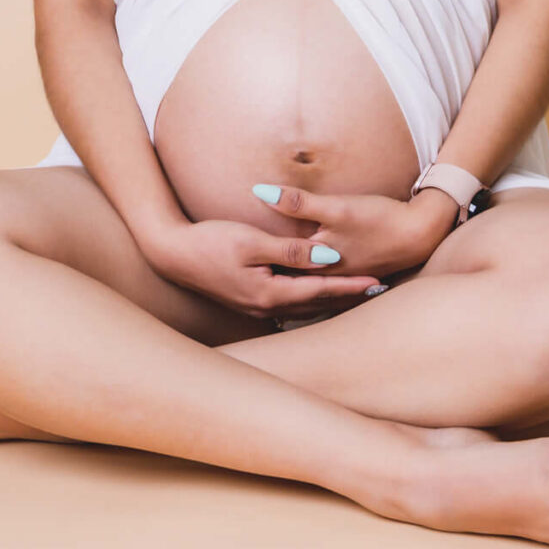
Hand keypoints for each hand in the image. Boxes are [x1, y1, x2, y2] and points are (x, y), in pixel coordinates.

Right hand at [140, 217, 382, 319]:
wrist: (172, 254)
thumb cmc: (209, 242)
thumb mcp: (250, 242)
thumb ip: (290, 251)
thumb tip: (326, 257)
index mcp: (269, 293)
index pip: (321, 289)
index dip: (350, 285)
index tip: (375, 282)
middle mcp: (266, 306)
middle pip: (317, 303)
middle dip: (346, 296)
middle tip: (376, 290)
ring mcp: (256, 306)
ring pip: (304, 305)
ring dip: (331, 299)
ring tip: (356, 293)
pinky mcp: (249, 299)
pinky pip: (290, 302)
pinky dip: (310, 297)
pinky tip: (317, 293)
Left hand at [251, 183, 454, 280]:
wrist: (423, 234)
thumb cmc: (380, 220)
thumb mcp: (337, 208)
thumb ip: (298, 202)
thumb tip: (259, 191)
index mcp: (319, 263)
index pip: (277, 264)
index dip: (251, 260)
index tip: (223, 257)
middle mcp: (328, 277)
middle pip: (289, 280)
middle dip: (263, 278)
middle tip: (231, 277)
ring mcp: (343, 280)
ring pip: (307, 288)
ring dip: (286, 289)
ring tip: (259, 290)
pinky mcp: (356, 276)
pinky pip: (326, 288)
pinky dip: (311, 290)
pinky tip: (304, 292)